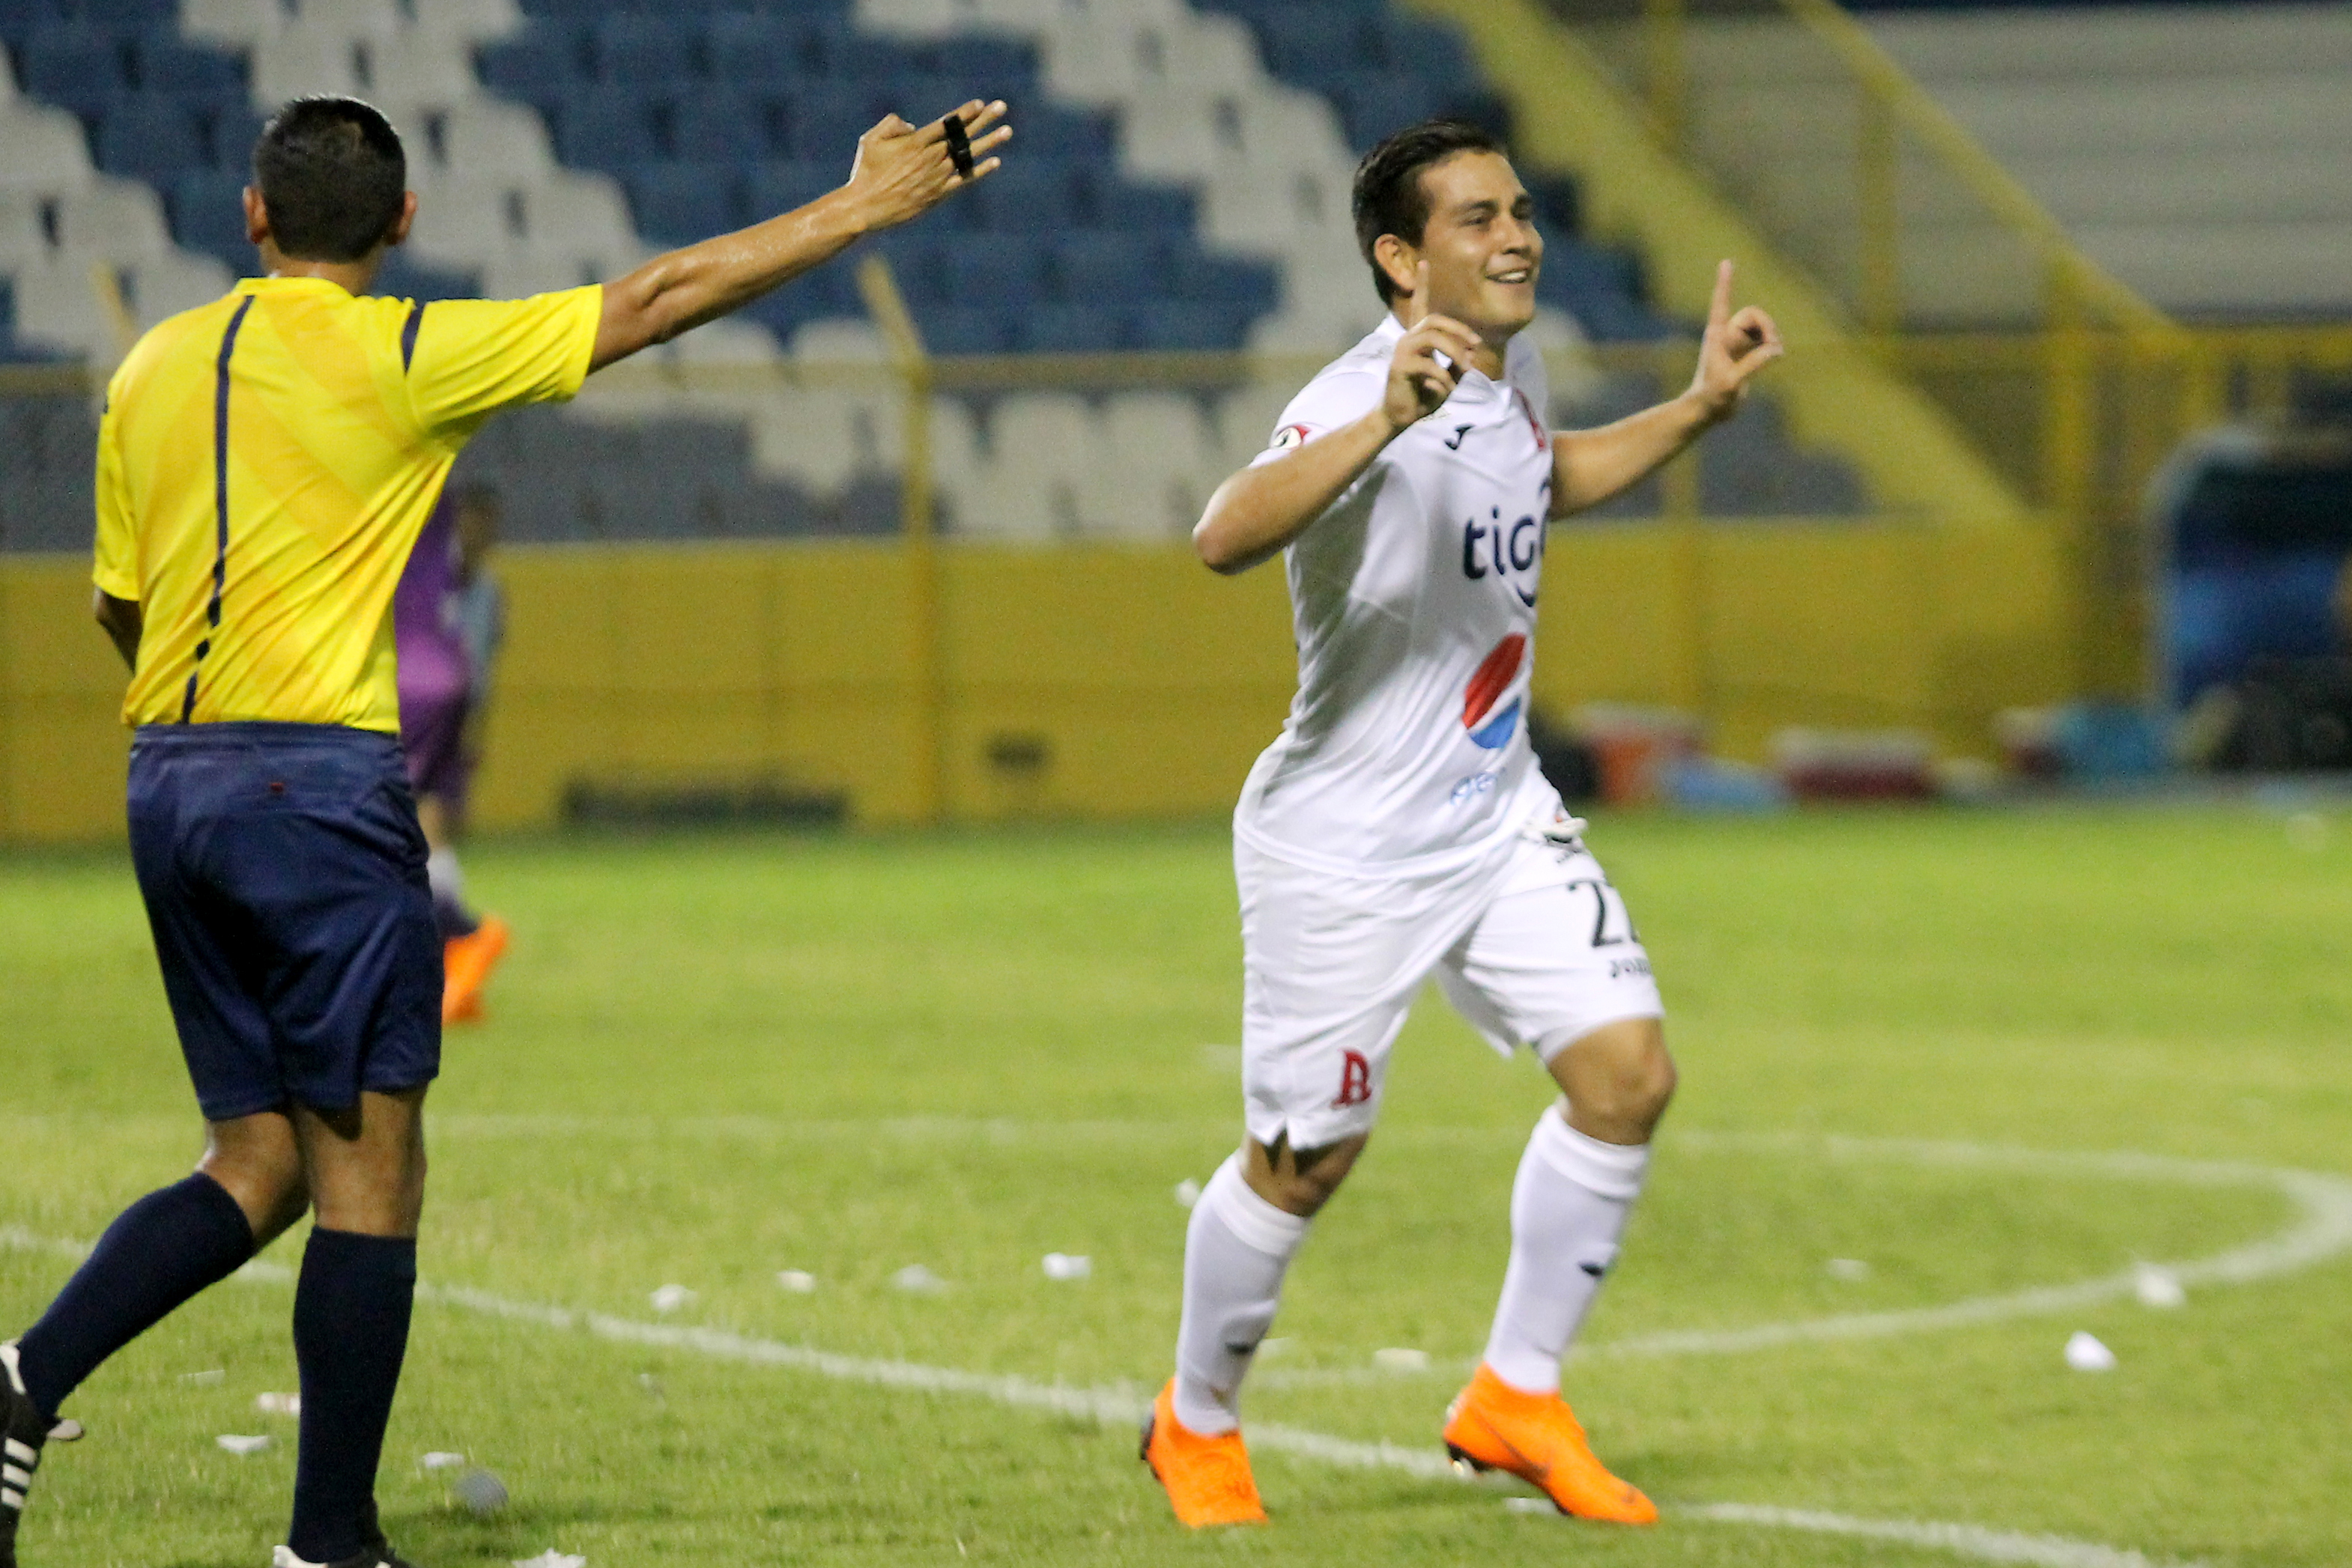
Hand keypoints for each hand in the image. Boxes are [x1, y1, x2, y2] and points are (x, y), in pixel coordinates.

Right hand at [840, 99, 1011, 232]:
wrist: (865, 207)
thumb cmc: (865, 172)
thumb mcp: (870, 140)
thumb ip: (892, 124)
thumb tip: (913, 125)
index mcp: (915, 142)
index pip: (946, 124)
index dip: (964, 113)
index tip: (980, 104)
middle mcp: (930, 157)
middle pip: (962, 136)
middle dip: (984, 120)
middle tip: (1002, 107)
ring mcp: (936, 177)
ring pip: (968, 156)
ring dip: (989, 142)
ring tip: (1008, 131)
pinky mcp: (938, 195)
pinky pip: (964, 180)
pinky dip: (979, 171)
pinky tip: (996, 162)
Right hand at [1383, 262, 1483, 432]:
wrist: (1400, 417)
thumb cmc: (1422, 396)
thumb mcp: (1448, 379)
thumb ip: (1457, 364)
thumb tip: (1471, 355)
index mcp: (1418, 339)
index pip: (1419, 306)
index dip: (1423, 284)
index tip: (1423, 262)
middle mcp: (1408, 339)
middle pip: (1435, 319)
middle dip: (1459, 330)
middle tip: (1476, 345)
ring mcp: (1402, 351)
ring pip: (1432, 337)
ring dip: (1455, 351)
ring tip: (1467, 368)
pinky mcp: (1400, 367)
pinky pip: (1429, 364)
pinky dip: (1443, 377)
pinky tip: (1446, 389)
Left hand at [1688, 259, 1783, 423]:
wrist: (1707, 410)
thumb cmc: (1712, 396)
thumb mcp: (1732, 382)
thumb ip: (1754, 364)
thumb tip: (1776, 350)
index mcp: (1717, 335)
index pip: (1721, 303)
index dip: (1725, 283)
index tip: (1726, 262)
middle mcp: (1726, 334)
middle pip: (1753, 314)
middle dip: (1767, 325)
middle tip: (1774, 346)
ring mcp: (1736, 343)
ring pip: (1761, 325)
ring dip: (1772, 335)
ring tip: (1775, 354)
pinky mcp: (1745, 353)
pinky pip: (1764, 339)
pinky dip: (1772, 345)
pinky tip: (1774, 356)